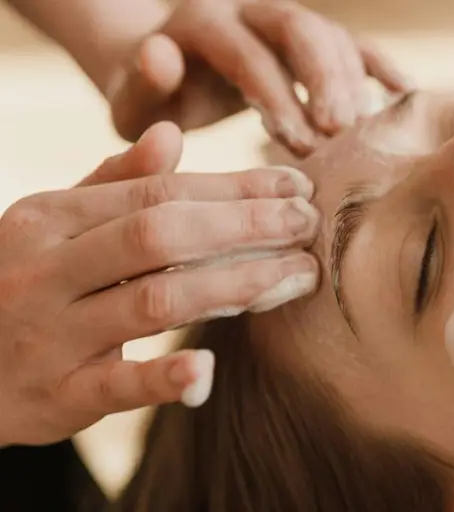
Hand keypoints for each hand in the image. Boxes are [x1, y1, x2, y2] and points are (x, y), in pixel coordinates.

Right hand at [0, 122, 320, 446]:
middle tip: (309, 225)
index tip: (295, 187)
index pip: (158, 192)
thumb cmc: (21, 286)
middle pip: (162, 236)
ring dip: (235, 285)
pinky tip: (209, 369)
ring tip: (298, 276)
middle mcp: (47, 269)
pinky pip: (116, 386)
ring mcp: (49, 334)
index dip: (234, 188)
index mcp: (50, 218)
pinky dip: (163, 377)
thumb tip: (170, 134)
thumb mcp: (50, 226)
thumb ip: (110, 183)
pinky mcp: (56, 397)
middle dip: (245, 225)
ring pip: (154, 301)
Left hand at [107, 0, 410, 156]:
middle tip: (342, 129)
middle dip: (324, 78)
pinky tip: (406, 95)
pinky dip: (382, 67)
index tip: (298, 142)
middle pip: (298, 27)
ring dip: (352, 82)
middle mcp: (250, 9)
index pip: (246, 51)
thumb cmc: (152, 99)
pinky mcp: (314, 41)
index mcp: (203, 22)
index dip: (275, 93)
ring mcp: (287, 22)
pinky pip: (355, 45)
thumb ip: (141, 83)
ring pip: (331, 35)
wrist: (168, 70)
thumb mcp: (133, 99)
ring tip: (364, 131)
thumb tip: (162, 54)